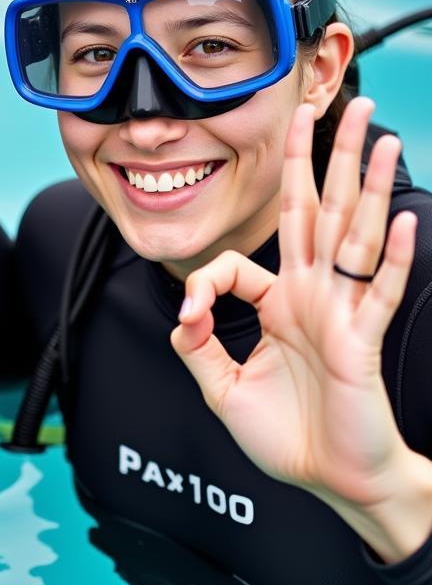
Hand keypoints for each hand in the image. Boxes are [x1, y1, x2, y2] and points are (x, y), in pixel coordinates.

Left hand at [170, 97, 431, 562]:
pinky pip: (377, 291)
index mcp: (278, 305)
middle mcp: (311, 298)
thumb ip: (196, 348)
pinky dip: (389, 256)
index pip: (238, 264)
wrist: (333, 480)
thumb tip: (182, 314)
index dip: (206, 281)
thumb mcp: (222, 390)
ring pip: (352, 234)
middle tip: (334, 103)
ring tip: (377, 132)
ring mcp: (340, 313)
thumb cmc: (288, 436)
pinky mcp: (362, 341)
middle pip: (315, 213)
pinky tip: (402, 216)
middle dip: (322, 158)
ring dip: (364, 182)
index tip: (192, 317)